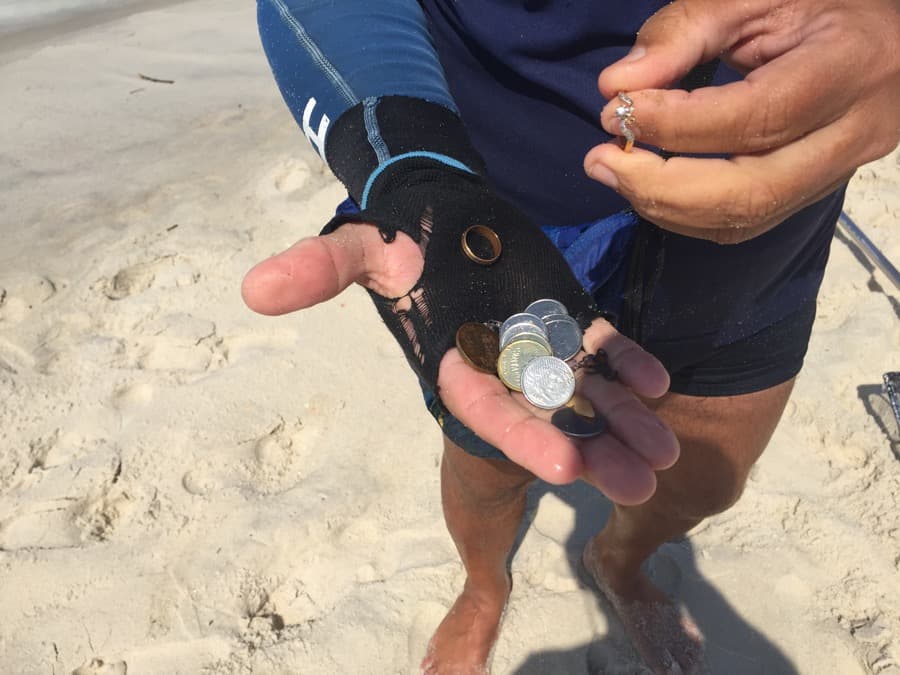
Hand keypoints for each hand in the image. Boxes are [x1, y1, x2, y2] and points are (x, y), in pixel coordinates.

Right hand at [242, 224, 678, 504]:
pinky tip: (659, 381)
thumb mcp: (359, 246)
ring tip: (664, 453)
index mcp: (453, 362)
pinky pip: (602, 347)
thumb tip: (253, 287)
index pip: (485, 409)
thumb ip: (320, 269)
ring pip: (584, 391)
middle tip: (637, 484)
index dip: (521, 437)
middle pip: (548, 416)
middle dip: (589, 450)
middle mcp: (499, 365)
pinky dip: (628, 363)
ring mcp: (540, 344)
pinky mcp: (566, 318)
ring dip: (622, 420)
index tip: (564, 467)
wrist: (440, 206)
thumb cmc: (399, 232)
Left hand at [584, 0, 899, 243]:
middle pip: (750, 191)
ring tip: (613, 172)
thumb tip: (617, 83)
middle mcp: (854, 134)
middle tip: (600, 161)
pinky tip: (649, 187)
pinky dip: (687, 214)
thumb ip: (685, 31)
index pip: (755, 117)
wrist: (879, 37)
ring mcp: (838, 172)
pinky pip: (747, 222)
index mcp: (848, 68)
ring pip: (746, 218)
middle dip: (661, 186)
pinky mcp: (815, 191)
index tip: (615, 109)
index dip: (676, 124)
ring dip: (665, 207)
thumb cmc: (817, 4)